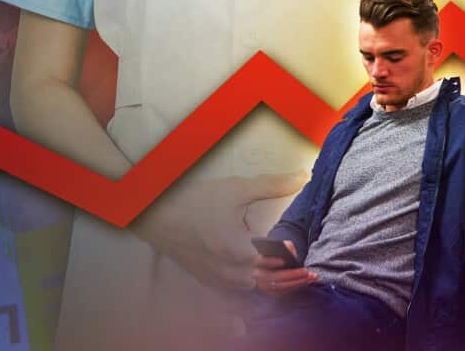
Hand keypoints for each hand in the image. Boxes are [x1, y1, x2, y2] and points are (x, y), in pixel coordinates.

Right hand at [131, 173, 306, 288]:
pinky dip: (257, 284)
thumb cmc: (195, 201)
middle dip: (290, 276)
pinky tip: (264, 274)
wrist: (155, 216)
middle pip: (270, 282)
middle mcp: (229, 271)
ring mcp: (218, 279)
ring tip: (290, 273)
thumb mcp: (237, 189)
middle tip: (308, 272)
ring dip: (275, 283)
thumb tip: (303, 174)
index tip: (299, 250)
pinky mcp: (210, 280)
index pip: (276, 263)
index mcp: (238, 250)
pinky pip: (240, 289)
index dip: (292, 259)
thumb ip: (273, 184)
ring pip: (256, 289)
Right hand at [252, 240, 317, 296]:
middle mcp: (259, 275)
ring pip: (281, 286)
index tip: (284, 261)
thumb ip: (287, 247)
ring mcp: (265, 285)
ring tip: (311, 276)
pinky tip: (308, 280)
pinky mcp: (272, 292)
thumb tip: (291, 253)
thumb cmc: (280, 253)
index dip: (271, 261)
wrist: (278, 264)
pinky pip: (285, 291)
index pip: (262, 261)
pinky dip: (297, 285)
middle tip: (306, 271)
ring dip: (298, 282)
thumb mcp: (283, 246)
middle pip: (274, 277)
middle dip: (292, 275)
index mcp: (259, 261)